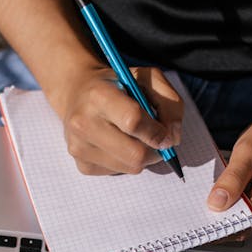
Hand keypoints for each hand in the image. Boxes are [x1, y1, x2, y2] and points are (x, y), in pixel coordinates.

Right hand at [59, 65, 183, 175]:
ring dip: (143, 156)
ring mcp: (79, 147)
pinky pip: (119, 173)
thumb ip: (170, 103)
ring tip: (134, 137)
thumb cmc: (118, 85)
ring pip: (131, 167)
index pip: (133, 122)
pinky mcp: (82, 165)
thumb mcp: (148, 79)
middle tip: (158, 140)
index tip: (167, 133)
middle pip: (135, 154)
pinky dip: (127, 161)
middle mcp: (83, 123)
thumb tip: (173, 138)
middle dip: (155, 150)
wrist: (77, 93)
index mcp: (99, 96)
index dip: (157, 131)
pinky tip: (118, 143)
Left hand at [207, 110, 251, 236]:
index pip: (244, 224)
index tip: (201, 223)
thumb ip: (233, 178)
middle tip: (208, 198)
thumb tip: (216, 204)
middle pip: (244, 228)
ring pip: (247, 225)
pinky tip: (240, 190)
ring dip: (233, 211)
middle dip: (223, 217)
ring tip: (232, 186)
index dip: (220, 226)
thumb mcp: (249, 148)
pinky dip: (241, 208)